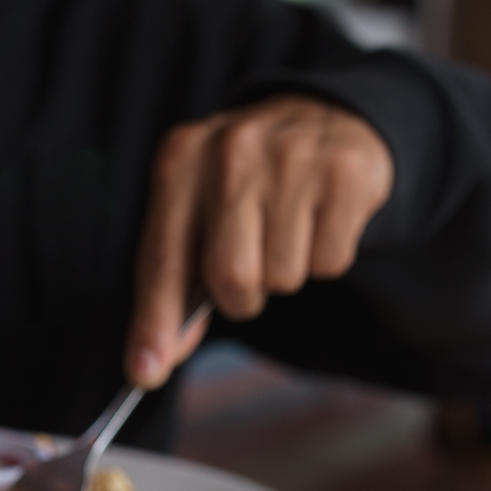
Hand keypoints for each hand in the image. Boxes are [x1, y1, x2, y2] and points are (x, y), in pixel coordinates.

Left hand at [126, 96, 392, 387]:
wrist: (321, 119)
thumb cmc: (245, 186)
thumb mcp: (195, 216)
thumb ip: (169, 290)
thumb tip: (151, 365)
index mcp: (179, 160)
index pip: (163, 261)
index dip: (155, 324)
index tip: (146, 371)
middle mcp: (231, 150)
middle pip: (232, 279)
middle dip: (242, 295)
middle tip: (251, 265)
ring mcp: (291, 156)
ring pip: (284, 277)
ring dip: (285, 274)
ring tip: (286, 228)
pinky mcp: (343, 170)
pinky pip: (329, 263)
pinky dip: (324, 257)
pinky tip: (318, 217)